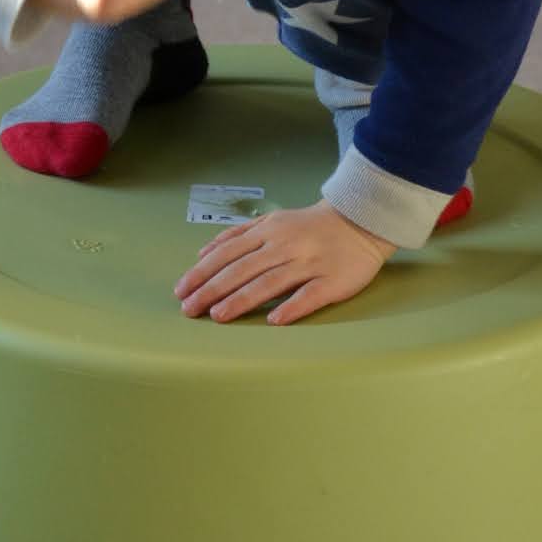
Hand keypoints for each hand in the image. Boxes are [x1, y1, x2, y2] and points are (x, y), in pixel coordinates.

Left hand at [174, 200, 396, 325]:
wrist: (359, 221)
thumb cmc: (309, 226)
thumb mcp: (272, 220)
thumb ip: (237, 235)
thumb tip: (203, 252)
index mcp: (268, 232)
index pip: (228, 254)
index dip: (203, 273)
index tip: (181, 291)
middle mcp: (285, 246)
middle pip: (243, 269)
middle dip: (213, 289)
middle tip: (190, 309)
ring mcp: (309, 263)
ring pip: (270, 282)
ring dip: (242, 299)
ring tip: (219, 316)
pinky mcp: (332, 281)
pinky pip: (310, 295)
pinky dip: (291, 307)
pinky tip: (274, 321)